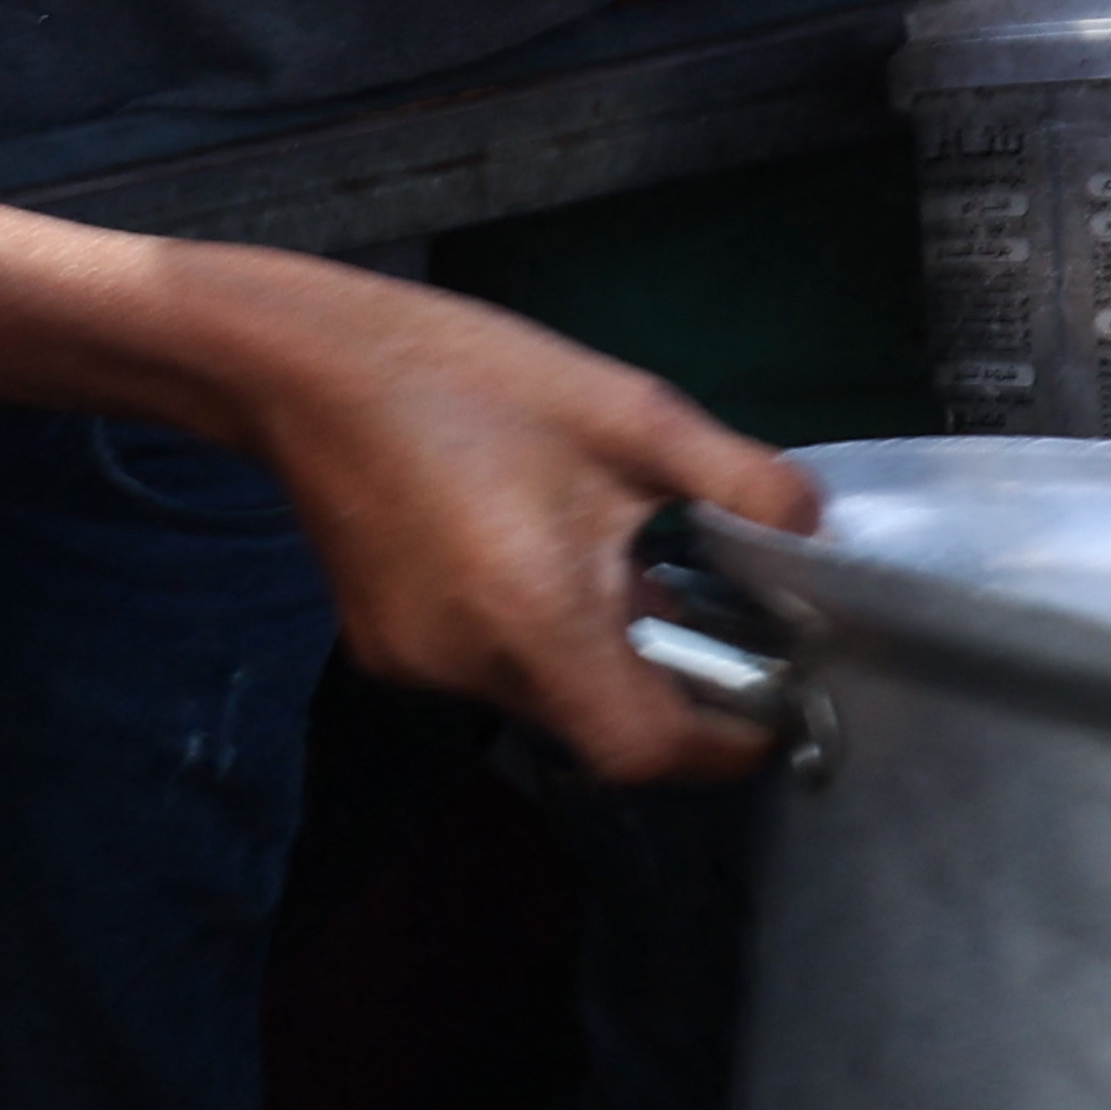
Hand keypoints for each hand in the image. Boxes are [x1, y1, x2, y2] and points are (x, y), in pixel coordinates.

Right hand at [215, 254, 799, 780]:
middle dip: (660, 684)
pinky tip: (522, 558)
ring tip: (602, 564)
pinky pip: (484, 670)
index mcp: (536, 612)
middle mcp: (469, 661)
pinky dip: (528, 637)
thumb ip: (741, 481)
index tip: (765, 709)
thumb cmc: (465, 375)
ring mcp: (415, 660)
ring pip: (541, 699)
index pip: (641, 749)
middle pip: (595, 727)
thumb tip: (814, 535)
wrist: (296, 361)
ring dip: (592, 656)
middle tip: (695, 608)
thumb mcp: (629, 412)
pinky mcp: (380, 645)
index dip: (718, 747)